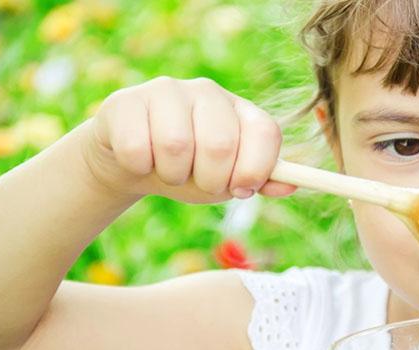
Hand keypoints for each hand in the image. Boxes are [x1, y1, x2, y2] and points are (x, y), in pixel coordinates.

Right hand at [81, 76, 295, 202]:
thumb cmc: (191, 170)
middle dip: (210, 180)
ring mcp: (167, 91)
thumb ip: (260, 181)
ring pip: (176, 145)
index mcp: (241, 111)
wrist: (134, 162)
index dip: (255, 170)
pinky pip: (137, 147)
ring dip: (172, 176)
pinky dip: (140, 168)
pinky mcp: (127, 101)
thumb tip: (291, 184)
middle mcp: (209, 93)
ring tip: (168, 170)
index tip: (240, 190)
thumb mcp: (228, 180)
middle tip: (198, 182)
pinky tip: (140, 161)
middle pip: (220, 144)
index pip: (266, 133)